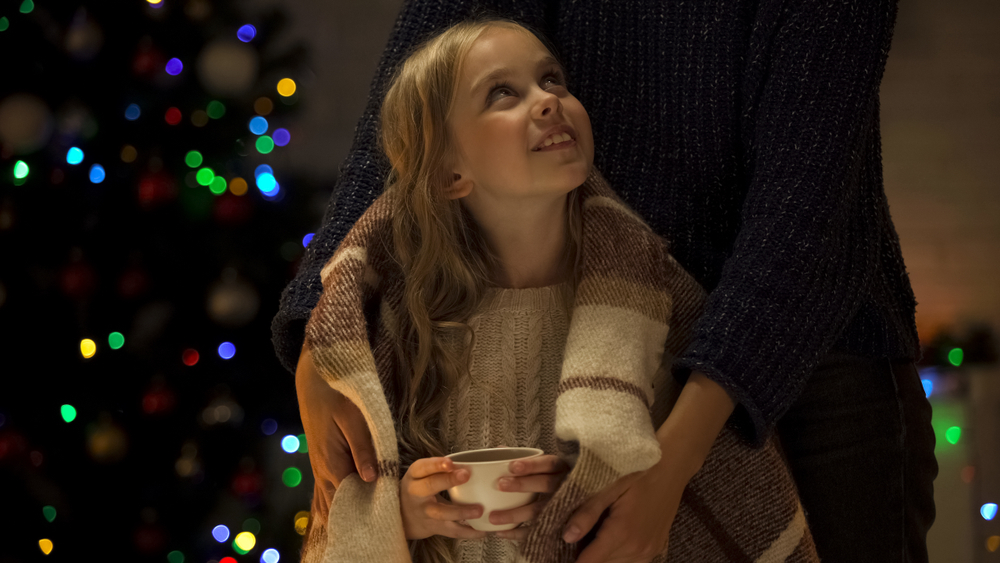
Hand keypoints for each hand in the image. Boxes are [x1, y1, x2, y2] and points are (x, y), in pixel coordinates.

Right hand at [295, 346, 377, 517]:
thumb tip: (371, 479)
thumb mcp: (354, 419)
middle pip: (340, 503)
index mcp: (332, 462)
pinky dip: (336, 500)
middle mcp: (323, 469)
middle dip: (355, 517)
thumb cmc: (338, 396)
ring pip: (331, 498)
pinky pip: (328, 488)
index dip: (366, 510)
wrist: (314, 380)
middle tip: (375, 530)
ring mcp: (320, 466)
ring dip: (344, 511)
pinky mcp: (322, 460)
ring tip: (361, 528)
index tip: (383, 521)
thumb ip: (363, 449)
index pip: (350, 496)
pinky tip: (346, 510)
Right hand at [400, 457, 488, 539]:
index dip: (436, 464)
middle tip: (466, 475)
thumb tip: (472, 464)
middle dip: (448, 480)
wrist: (403, 516)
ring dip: (461, 511)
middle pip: (429, 486)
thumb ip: (440, 469)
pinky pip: (452, 531)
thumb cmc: (420, 489)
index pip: (422, 467)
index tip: (450, 462)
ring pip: (441, 513)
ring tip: (479, 510)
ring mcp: (425, 513)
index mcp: (415, 476)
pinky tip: (482, 530)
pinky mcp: (434, 527)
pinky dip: (468, 532)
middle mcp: (416, 494)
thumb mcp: (422, 475)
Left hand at [489, 454, 569, 540]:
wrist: (584, 504)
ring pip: (540, 510)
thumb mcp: (549, 468)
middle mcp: (565, 486)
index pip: (549, 464)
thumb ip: (527, 460)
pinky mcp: (558, 525)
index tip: (512, 465)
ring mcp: (563, 507)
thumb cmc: (558, 481)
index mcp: (562, 469)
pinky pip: (539, 530)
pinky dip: (518, 533)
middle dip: (523, 484)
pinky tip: (501, 532)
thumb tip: (501, 450)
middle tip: (500, 484)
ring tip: (493, 517)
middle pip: (546, 484)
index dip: (531, 464)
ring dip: (516, 514)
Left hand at [562, 462, 685, 562]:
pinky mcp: (656, 549)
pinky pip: (632, 562)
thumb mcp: (608, 485)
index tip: (560, 549)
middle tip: (573, 538)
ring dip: (602, 556)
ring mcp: (649, 551)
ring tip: (591, 537)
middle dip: (585, 555)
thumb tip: (567, 537)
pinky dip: (617, 555)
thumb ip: (587, 512)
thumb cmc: (637, 470)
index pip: (589, 562)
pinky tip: (610, 538)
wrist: (672, 465)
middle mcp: (638, 549)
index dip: (572, 557)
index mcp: (622, 533)